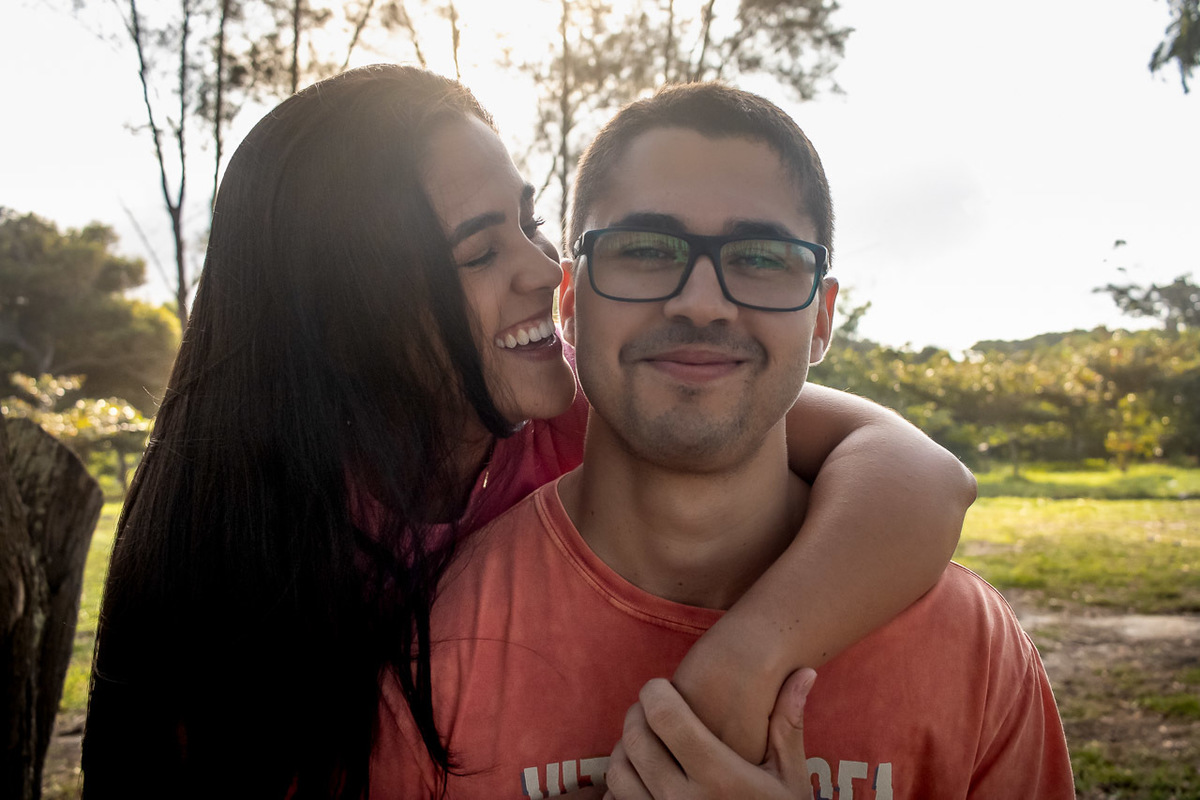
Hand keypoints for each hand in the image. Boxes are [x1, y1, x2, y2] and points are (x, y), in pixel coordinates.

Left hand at [603, 668, 815, 799]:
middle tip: (652, 709)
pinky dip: (622, 783)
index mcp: (718, 777)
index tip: (662, 687)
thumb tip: (805, 672)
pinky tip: (643, 775)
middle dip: (637, 713)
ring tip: (646, 741)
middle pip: (634, 738)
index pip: (664, 717)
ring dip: (625, 748)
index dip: (655, 692)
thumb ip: (788, 725)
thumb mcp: (789, 778)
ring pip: (618, 770)